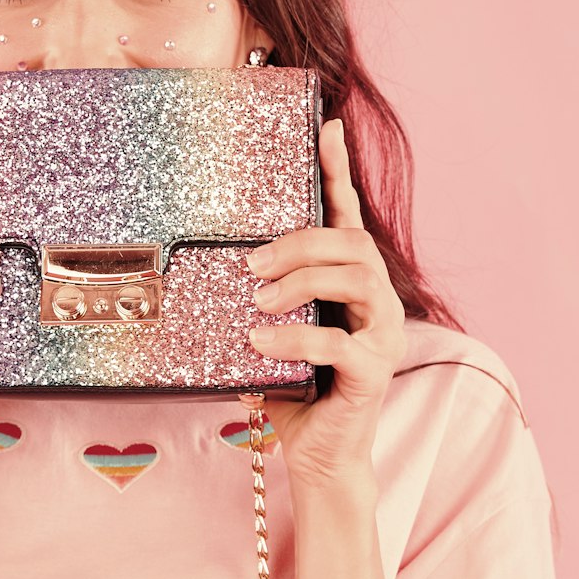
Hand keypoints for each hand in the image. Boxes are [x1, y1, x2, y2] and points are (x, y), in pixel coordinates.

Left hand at [245, 119, 406, 493]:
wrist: (317, 452)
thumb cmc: (289, 387)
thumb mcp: (264, 330)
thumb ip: (251, 298)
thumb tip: (195, 267)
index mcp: (347, 280)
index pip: (346, 214)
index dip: (338, 169)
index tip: (327, 126)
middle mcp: (375, 297)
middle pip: (352, 240)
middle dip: (300, 241)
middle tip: (251, 263)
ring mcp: (382, 331)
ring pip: (357, 277)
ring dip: (301, 280)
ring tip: (258, 299)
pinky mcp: (376, 369)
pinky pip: (341, 341)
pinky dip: (297, 337)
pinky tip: (260, 341)